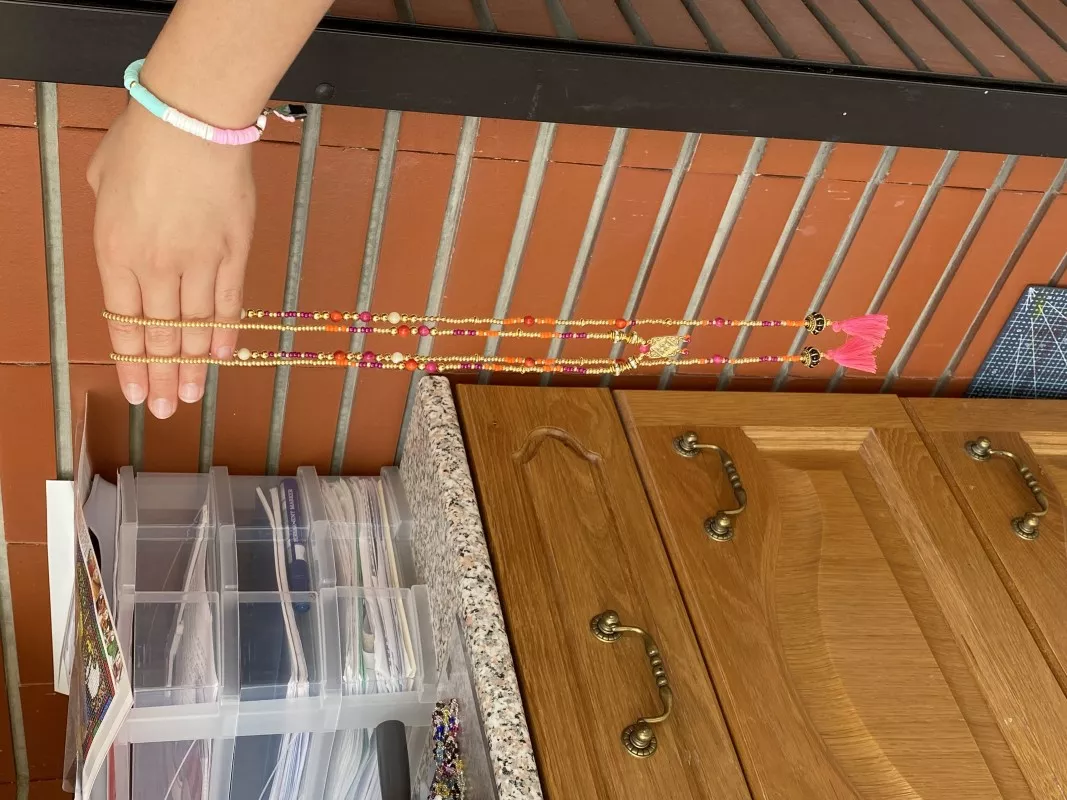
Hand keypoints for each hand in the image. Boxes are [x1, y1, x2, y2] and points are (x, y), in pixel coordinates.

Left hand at [87, 102, 254, 418]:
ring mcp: (198, 263)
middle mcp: (155, 268)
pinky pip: (229, 304)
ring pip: (195, 327)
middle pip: (161, 335)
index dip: (132, 364)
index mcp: (115, 252)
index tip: (136, 393)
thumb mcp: (101, 181)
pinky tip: (221, 357)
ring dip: (193, 365)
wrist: (192, 122)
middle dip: (163, 376)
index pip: (125, 324)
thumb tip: (123, 231)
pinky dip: (225, 333)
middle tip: (166, 409)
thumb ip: (109, 218)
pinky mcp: (233, 254)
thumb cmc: (142, 141)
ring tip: (192, 396)